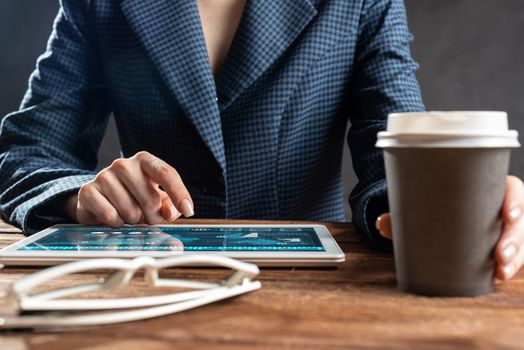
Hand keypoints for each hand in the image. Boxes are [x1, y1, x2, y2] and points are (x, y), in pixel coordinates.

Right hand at [65, 151, 193, 226]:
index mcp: (145, 161)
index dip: (179, 193)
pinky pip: (111, 216)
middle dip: (152, 216)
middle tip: (146, 217)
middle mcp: (124, 164)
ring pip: (131, 211)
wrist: (98, 200)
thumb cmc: (134, 198)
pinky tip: (114, 217)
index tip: (189, 210)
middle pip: (150, 199)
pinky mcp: (88, 190)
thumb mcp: (157, 199)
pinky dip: (116, 224)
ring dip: (133, 221)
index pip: (166, 173)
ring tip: (129, 215)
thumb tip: (171, 212)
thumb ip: (170, 206)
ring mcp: (104, 175)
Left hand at [375, 175, 523, 282]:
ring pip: (520, 242)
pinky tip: (498, 278)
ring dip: (514, 258)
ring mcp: (505, 228)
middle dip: (514, 239)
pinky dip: (507, 268)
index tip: (509, 215)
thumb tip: (380, 223)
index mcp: (490, 187)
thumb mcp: (425, 204)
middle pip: (519, 221)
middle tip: (500, 255)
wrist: (439, 212)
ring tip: (500, 273)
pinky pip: (513, 256)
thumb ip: (403, 214)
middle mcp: (502, 207)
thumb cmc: (438, 203)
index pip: (513, 190)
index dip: (516, 202)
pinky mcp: (503, 244)